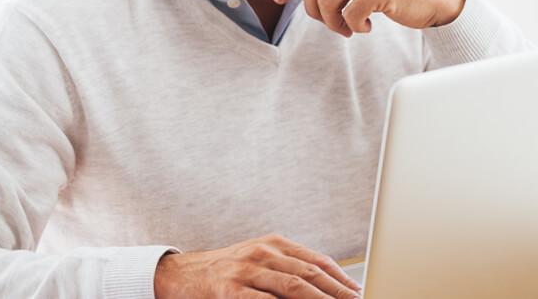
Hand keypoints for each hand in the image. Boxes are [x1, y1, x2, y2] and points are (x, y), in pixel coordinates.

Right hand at [153, 233, 361, 298]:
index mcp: (274, 244)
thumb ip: (286, 269)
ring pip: (293, 286)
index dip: (341, 278)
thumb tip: (321, 287)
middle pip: (310, 274)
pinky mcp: (231, 290)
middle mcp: (263, 253)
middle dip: (337, 292)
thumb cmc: (225, 270)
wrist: (180, 274)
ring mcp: (247, 271)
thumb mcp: (258, 261)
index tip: (357, 291)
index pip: (317, 261)